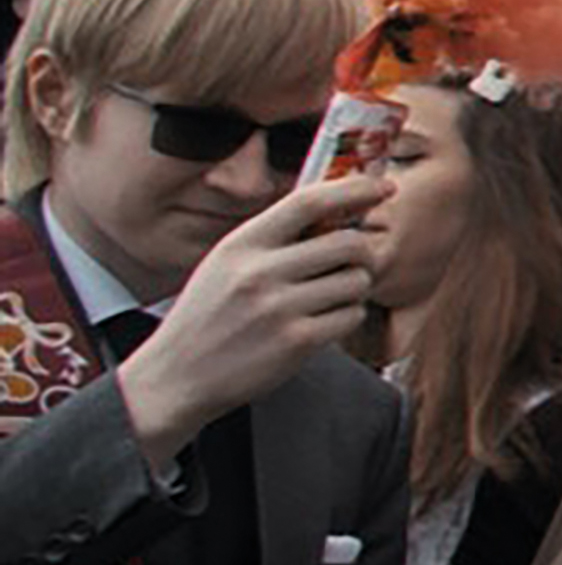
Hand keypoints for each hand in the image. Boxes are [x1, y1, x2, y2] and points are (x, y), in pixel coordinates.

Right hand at [122, 175, 393, 470]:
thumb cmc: (209, 317)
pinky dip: (347, 318)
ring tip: (328, 299)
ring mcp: (278, 308)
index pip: (308, 201)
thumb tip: (339, 211)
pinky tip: (321, 323)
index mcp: (241, 244)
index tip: (384, 188)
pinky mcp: (296, 342)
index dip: (354, 189)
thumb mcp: (226, 264)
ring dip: (355, 289)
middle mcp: (259, 272)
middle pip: (349, 243)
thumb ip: (274, 238)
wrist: (175, 377)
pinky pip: (352, 316)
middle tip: (351, 266)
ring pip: (357, 281)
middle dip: (362, 254)